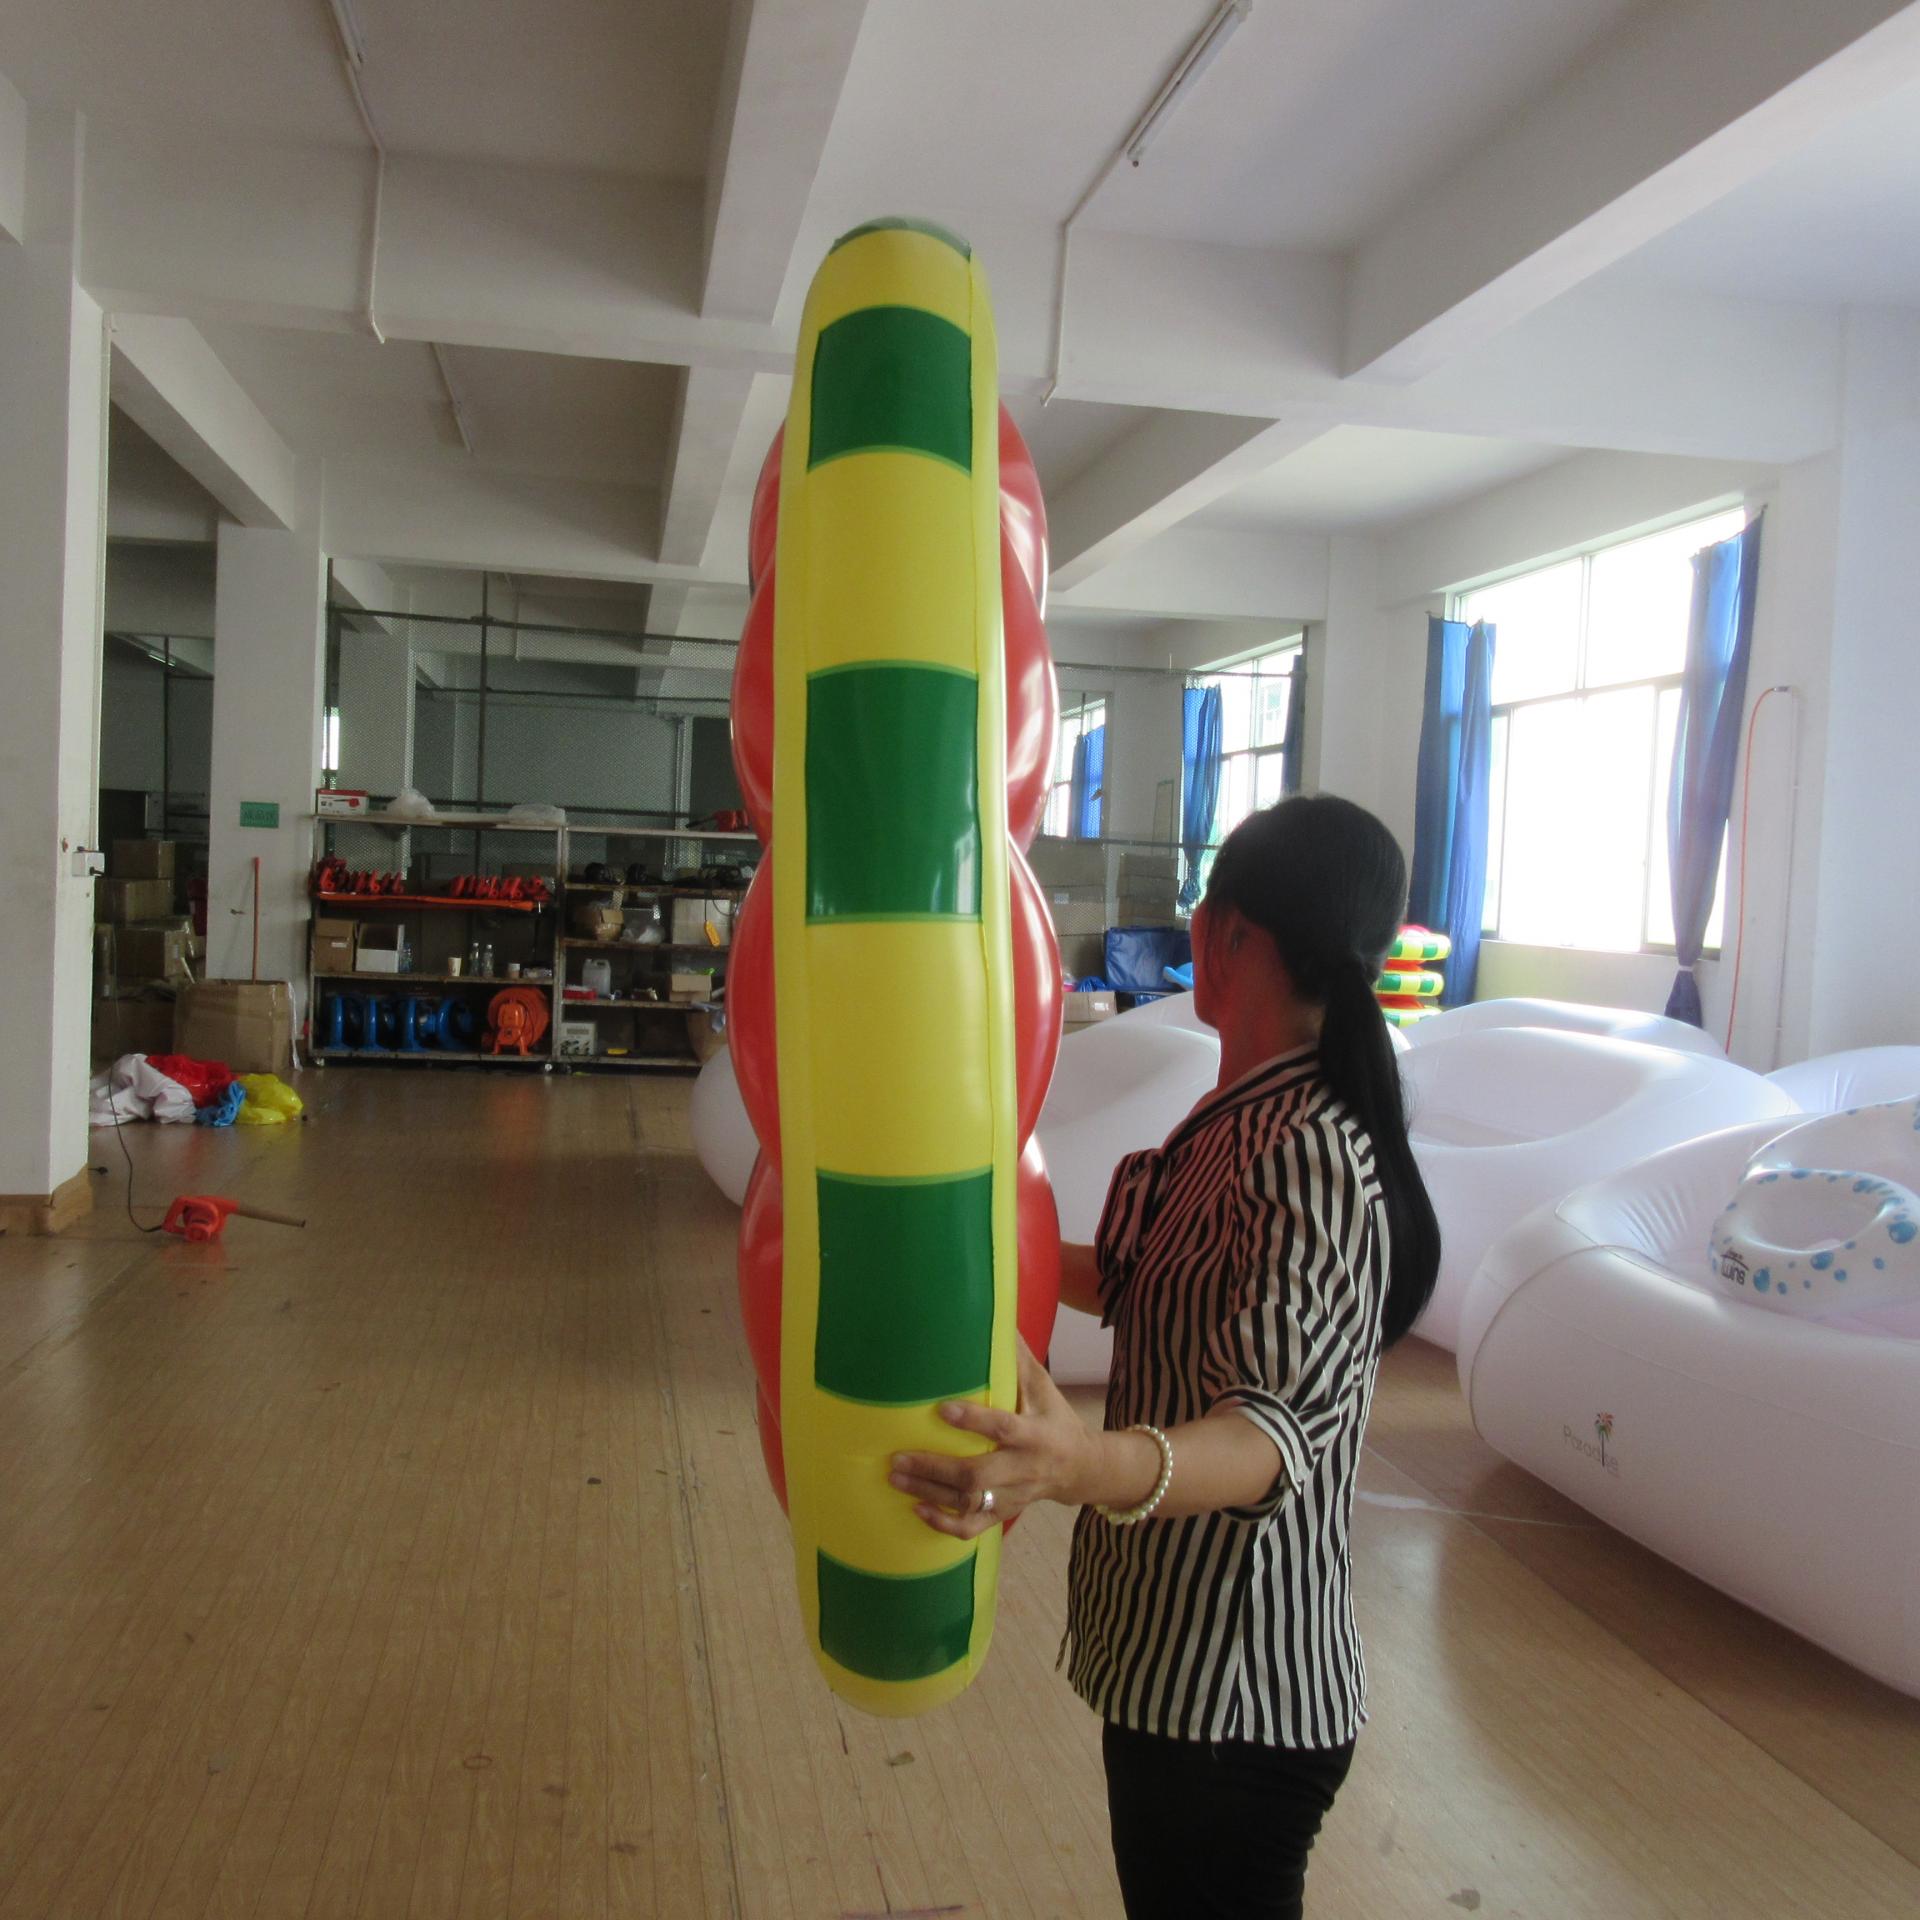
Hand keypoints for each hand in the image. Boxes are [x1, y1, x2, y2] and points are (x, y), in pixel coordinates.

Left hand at [888, 1339, 1094, 1539]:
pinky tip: (918, 1510)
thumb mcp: (1044, 1386)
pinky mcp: (1005, 1512)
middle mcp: (1024, 1469)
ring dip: (930, 1493)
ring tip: (896, 1477)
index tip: (942, 1408)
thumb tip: (997, 1318)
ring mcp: (1014, 1495)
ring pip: (970, 1502)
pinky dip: (945, 1524)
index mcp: (1035, 1434)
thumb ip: (1018, 1359)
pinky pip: (974, 1527)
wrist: (1083, 1468)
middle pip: (978, 1476)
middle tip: (897, 1457)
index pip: (1004, 1428)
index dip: (974, 1421)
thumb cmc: (1056, 1419)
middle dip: (935, 1468)